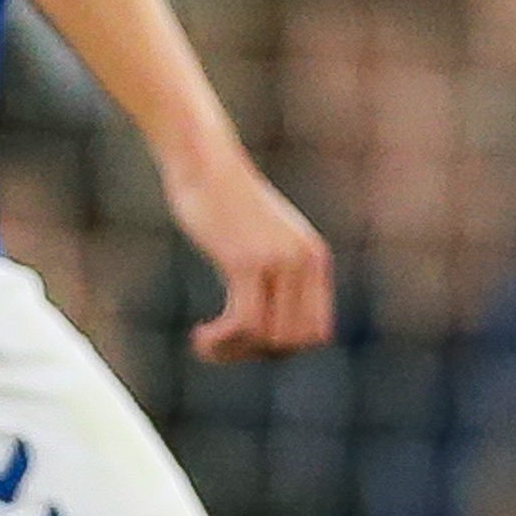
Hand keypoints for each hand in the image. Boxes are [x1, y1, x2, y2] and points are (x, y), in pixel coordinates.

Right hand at [171, 147, 332, 362]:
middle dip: (254, 354)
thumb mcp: (261, 240)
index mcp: (314, 260)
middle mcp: (304, 261)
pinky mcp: (246, 261)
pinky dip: (220, 341)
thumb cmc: (223, 202)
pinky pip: (244, 323)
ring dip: (232, 352)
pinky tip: (200, 337)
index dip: (280, 349)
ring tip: (205, 345)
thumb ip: (275, 274)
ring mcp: (278, 261)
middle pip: (292, 342)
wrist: (203, 161)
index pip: (315, 334)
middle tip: (221, 345)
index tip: (244, 342)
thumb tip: (270, 328)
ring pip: (267, 338)